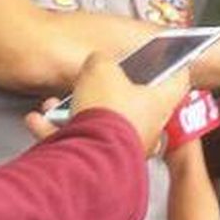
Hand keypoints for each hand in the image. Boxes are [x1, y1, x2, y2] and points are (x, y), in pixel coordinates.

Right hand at [24, 53, 187, 154]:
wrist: (89, 155)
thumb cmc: (107, 114)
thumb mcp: (101, 69)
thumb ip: (101, 61)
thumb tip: (97, 62)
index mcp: (160, 102)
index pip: (178, 78)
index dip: (172, 64)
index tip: (167, 57)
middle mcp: (147, 127)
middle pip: (133, 101)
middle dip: (107, 89)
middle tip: (95, 80)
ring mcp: (125, 146)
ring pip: (101, 122)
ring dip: (76, 111)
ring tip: (57, 104)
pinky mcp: (102, 162)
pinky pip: (81, 143)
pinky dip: (60, 132)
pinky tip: (40, 122)